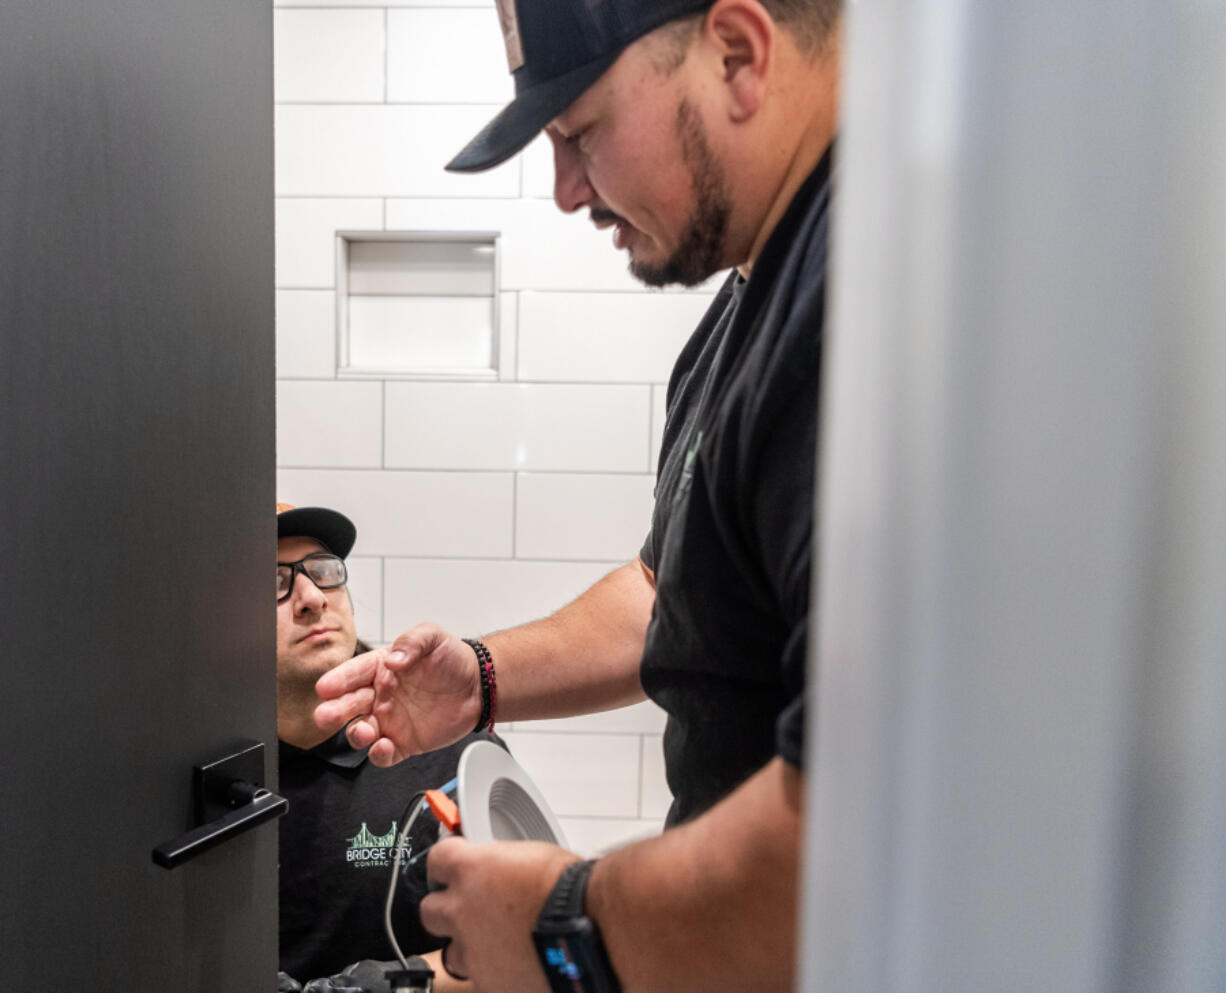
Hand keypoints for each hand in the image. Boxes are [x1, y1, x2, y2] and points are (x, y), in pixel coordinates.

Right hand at [312, 623, 481, 765]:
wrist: (479, 685)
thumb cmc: (453, 659)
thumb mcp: (432, 637)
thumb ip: (411, 642)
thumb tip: (393, 658)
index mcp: (382, 668)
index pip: (354, 673)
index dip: (339, 680)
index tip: (325, 687)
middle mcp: (381, 695)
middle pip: (350, 704)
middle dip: (335, 710)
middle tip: (326, 714)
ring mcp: (390, 720)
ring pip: (361, 731)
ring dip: (356, 734)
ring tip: (363, 731)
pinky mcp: (404, 742)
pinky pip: (384, 753)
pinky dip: (379, 754)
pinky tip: (383, 747)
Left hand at [421, 838, 579, 992]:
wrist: (592, 930)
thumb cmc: (572, 890)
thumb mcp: (534, 858)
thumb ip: (504, 865)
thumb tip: (501, 868)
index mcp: (472, 869)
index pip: (437, 859)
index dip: (447, 864)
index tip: (453, 867)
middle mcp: (463, 910)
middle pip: (430, 909)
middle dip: (447, 908)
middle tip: (470, 908)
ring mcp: (473, 950)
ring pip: (452, 951)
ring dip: (469, 945)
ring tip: (499, 941)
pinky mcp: (488, 983)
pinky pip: (480, 978)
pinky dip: (495, 971)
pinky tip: (517, 961)